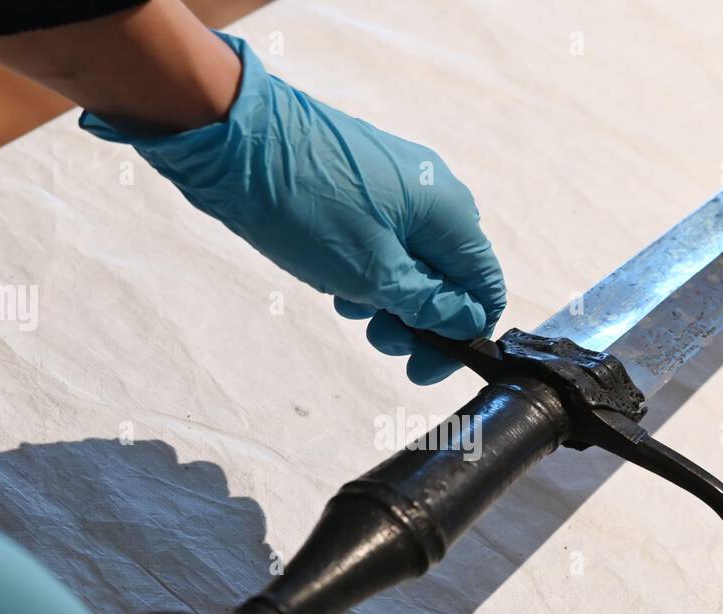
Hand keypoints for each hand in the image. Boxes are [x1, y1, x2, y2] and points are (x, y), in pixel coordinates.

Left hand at [80, 31, 506, 383]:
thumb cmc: (307, 205)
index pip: (486, 285)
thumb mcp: (373, 272)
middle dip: (420, 320)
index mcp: (450, 212)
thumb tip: (467, 321)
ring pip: (413, 263)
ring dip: (389, 300)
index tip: (426, 365)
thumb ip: (428, 302)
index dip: (464, 332)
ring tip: (349, 308)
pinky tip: (334, 283)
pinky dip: (367, 272)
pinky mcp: (362, 186)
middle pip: (450, 277)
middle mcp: (434, 194)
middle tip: (379, 339)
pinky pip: (383, 242)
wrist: (236, 139)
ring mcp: (397, 186)